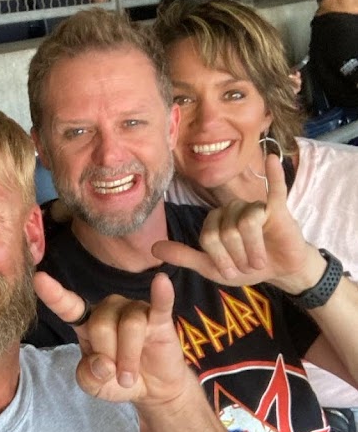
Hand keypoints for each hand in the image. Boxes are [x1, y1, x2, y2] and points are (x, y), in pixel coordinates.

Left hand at [34, 270, 192, 408]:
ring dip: (129, 359)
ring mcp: (134, 310)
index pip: (68, 306)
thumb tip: (103, 363)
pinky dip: (161, 294)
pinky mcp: (160, 318)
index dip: (54, 294)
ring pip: (129, 326)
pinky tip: (162, 282)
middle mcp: (108, 310)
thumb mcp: (93, 386)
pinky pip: (160, 304)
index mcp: (87, 322)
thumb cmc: (117, 380)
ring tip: (128, 376)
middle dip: (108, 356)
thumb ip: (88, 377)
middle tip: (116, 375)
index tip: (39, 279)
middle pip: (101, 325)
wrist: (152, 389)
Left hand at [151, 154, 323, 292]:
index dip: (220, 259)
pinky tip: (273, 159)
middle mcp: (232, 208)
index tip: (231, 271)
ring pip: (246, 224)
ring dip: (253, 251)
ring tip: (259, 261)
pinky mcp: (277, 209)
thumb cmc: (244, 267)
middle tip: (248, 266)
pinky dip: (274, 175)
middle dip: (237, 258)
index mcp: (215, 219)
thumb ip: (183, 256)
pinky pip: (275, 189)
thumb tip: (153, 248)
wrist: (279, 271)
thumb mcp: (209, 267)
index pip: (208, 238)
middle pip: (226, 232)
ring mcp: (254, 206)